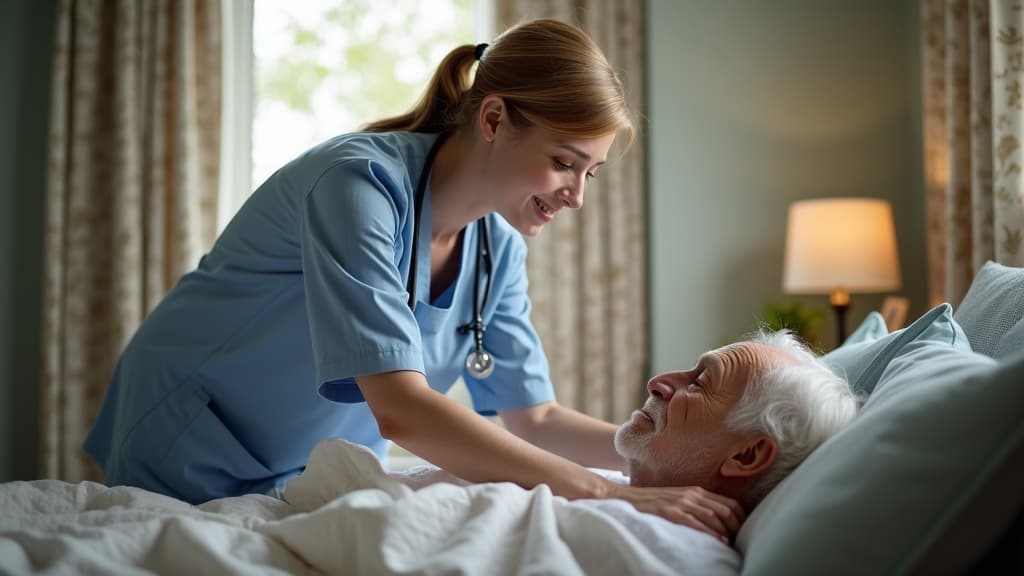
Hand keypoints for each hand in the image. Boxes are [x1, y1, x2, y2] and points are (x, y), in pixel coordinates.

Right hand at [609, 484, 745, 543]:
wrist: (626, 498)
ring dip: (726, 531)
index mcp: (696, 491)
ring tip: (732, 543)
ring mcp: (681, 502)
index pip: (729, 503)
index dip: (741, 518)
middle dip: (737, 526)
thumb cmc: (653, 502)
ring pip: (713, 516)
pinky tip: (718, 541)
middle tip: (740, 540)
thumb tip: (717, 521)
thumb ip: (696, 506)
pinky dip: (710, 532)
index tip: (744, 531)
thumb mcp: (679, 499)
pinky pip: (695, 522)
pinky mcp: (670, 511)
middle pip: (726, 509)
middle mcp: (692, 494)